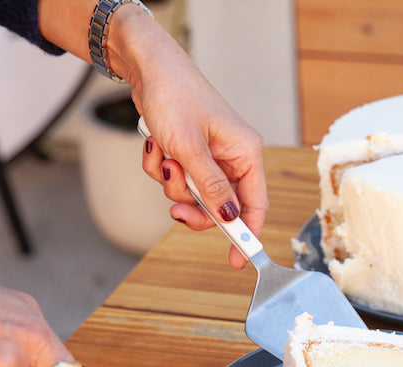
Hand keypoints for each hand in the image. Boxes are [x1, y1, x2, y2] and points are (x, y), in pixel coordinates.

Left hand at [108, 6, 268, 268]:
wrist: (147, 68)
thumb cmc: (175, 98)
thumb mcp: (191, 149)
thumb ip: (211, 189)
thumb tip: (229, 221)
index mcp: (246, 154)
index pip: (255, 206)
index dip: (246, 235)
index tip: (235, 261)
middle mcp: (232, 157)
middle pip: (220, 207)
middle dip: (193, 206)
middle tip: (174, 208)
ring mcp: (209, 156)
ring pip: (193, 194)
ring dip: (172, 182)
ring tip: (162, 155)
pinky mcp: (188, 153)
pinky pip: (175, 178)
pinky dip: (160, 167)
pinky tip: (154, 144)